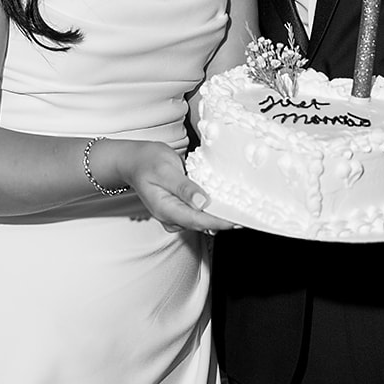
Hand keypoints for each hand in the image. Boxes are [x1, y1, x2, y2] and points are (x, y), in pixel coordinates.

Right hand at [99, 139, 238, 233]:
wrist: (134, 160)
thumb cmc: (147, 161)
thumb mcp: (165, 170)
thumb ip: (184, 187)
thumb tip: (202, 202)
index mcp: (166, 209)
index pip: (198, 221)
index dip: (219, 221)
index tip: (238, 219)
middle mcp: (171, 217)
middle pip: (203, 224)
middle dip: (224, 220)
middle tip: (248, 214)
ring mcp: (175, 215)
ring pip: (203, 221)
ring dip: (221, 216)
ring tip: (242, 209)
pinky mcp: (180, 209)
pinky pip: (200, 214)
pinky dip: (214, 210)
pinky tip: (227, 203)